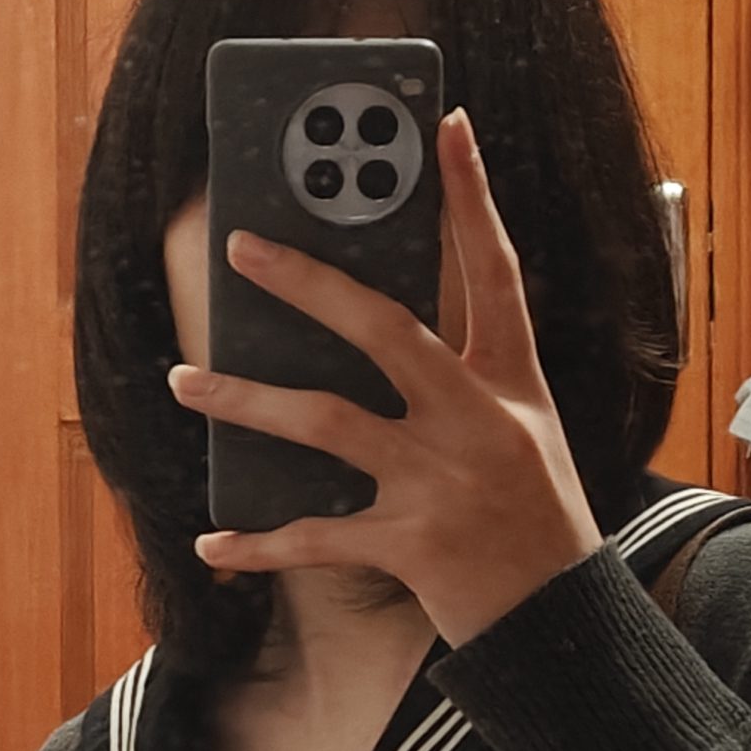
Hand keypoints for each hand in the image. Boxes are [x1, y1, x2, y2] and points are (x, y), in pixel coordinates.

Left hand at [167, 110, 605, 645]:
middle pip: (382, 328)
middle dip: (305, 282)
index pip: (493, 268)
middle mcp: (478, 420)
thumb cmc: (535, 520)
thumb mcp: (520, 432)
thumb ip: (459, 379)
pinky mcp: (412, 545)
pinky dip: (257, 543)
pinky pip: (314, 535)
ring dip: (244, 401)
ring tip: (186, 383)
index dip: (470, 195)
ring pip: (324, 421)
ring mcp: (443, 482)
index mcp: (512, 382)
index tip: (445, 125)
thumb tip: (363, 325)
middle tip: (241, 249)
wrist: (565, 625)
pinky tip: (211, 541)